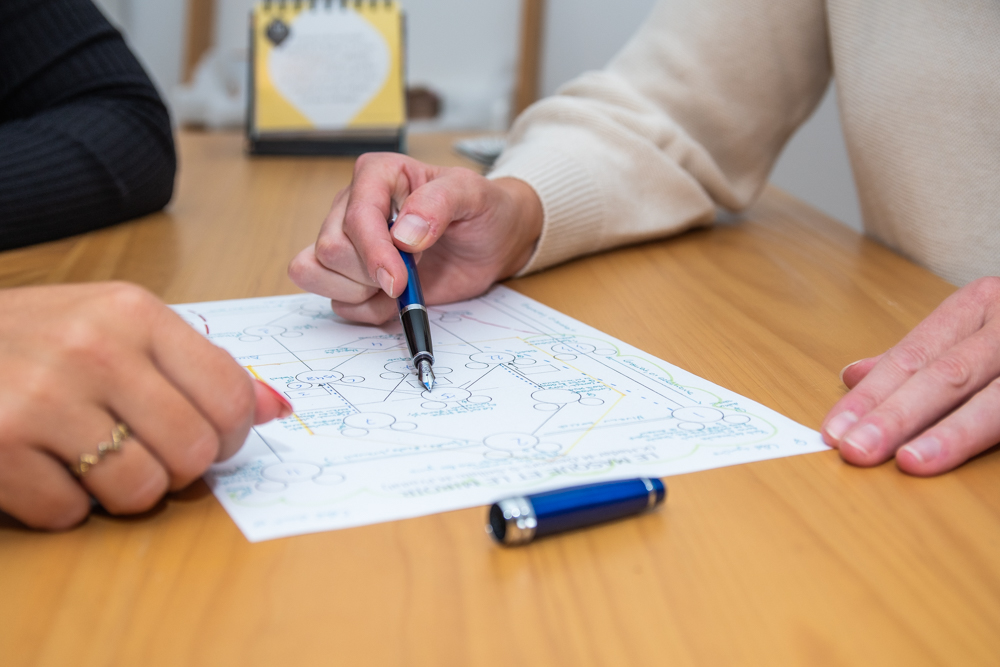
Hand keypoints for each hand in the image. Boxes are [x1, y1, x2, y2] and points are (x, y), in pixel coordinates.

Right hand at [0, 282, 292, 529]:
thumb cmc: (32, 337)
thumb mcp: (117, 327)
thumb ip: (197, 366)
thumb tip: (278, 410)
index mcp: (134, 313)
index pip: (229, 396)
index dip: (229, 435)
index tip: (208, 438)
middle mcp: (94, 348)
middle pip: (193, 451)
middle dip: (178, 468)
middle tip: (145, 452)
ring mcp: (42, 398)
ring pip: (141, 490)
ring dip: (122, 492)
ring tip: (91, 459)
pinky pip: (71, 513)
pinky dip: (61, 505)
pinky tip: (40, 467)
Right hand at [288, 153, 543, 323]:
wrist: (493, 242)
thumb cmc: (482, 210)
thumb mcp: (473, 194)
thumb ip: (439, 203)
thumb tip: (404, 234)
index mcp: (377, 175)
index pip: (355, 217)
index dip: (375, 253)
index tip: (401, 280)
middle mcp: (352, 206)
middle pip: (330, 249)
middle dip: (370, 274)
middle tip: (410, 274)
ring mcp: (348, 243)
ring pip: (316, 273)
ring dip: (361, 292)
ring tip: (400, 283)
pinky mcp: (352, 277)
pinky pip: (337, 304)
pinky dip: (367, 310)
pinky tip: (396, 297)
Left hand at [822, 277, 999, 474]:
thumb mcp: (974, 325)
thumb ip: (918, 356)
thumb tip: (851, 375)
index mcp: (981, 305)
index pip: (913, 355)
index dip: (873, 395)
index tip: (834, 430)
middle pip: (948, 374)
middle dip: (898, 415)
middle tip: (855, 452)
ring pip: (998, 399)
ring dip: (954, 433)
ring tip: (910, 462)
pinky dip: (999, 439)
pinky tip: (958, 459)